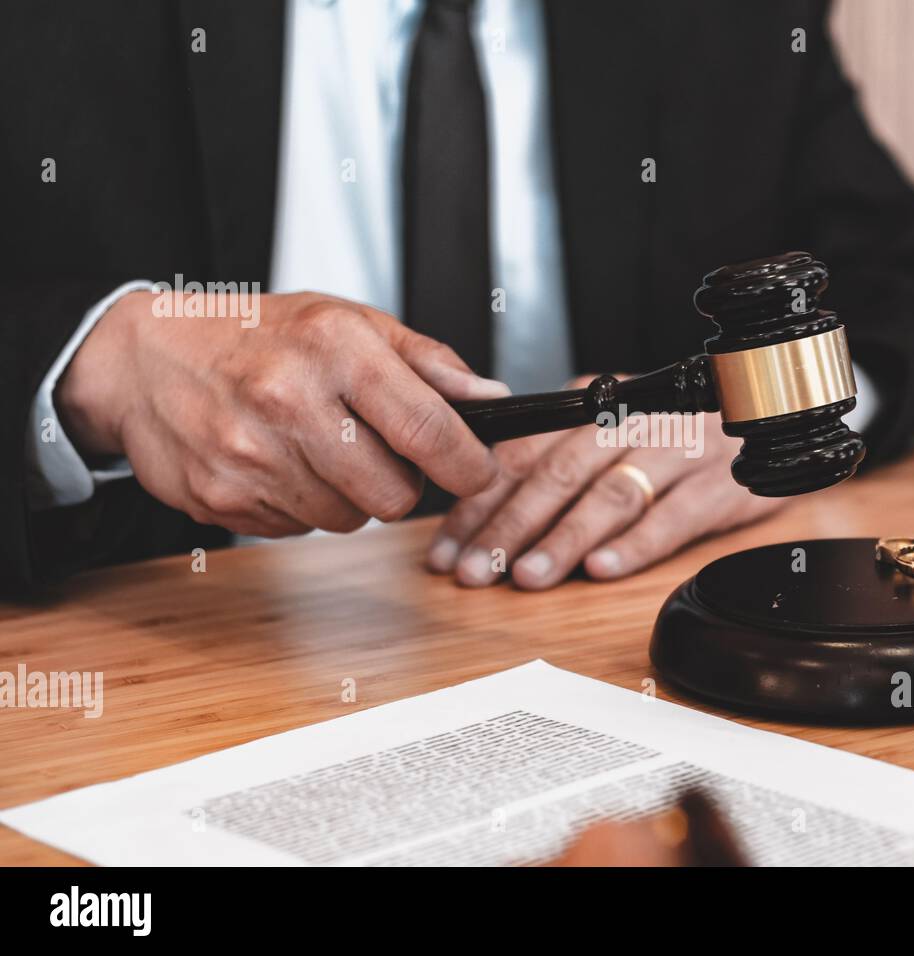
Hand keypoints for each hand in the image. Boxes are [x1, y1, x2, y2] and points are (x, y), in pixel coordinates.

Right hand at [56, 289, 506, 536]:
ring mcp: (250, 456)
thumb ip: (427, 363)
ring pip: (349, 519)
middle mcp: (288, 400)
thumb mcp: (349, 321)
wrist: (145, 359)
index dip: (468, 464)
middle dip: (401, 481)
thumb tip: (491, 401)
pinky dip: (302, 505)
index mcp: (333, 348)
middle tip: (379, 451)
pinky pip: (299, 528)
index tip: (481, 472)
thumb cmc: (259, 336)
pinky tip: (280, 462)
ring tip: (319, 448)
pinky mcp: (221, 498)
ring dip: (349, 495)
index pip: (425, 427)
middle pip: (394, 494)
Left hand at [427, 376, 786, 588]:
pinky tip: (602, 570)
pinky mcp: (719, 487)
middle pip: (559, 473)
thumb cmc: (675, 433)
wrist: (771, 417)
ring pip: (610, 494)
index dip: (479, 502)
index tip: (447, 549)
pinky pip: (673, 517)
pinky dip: (636, 545)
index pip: (522, 452)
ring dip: (564, 538)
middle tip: (477, 571)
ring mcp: (678, 452)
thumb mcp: (612, 425)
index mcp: (594, 406)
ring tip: (529, 576)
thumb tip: (479, 496)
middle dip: (510, 526)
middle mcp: (631, 422)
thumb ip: (555, 451)